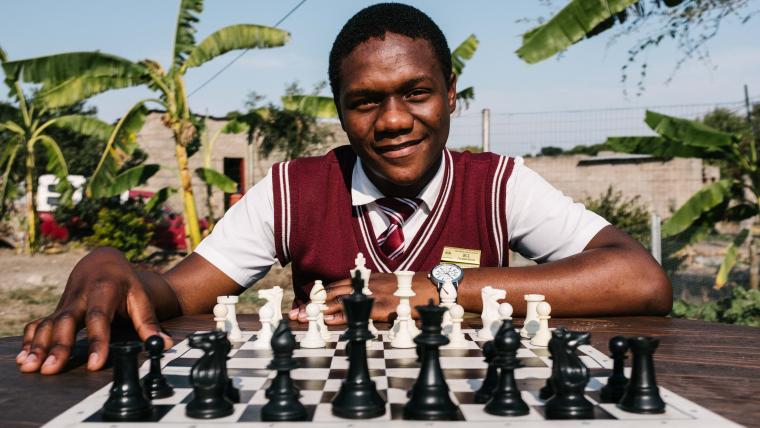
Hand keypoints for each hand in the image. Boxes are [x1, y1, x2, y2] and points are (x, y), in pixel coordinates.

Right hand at [16, 247, 171, 374]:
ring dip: (38, 346)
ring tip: (31, 366)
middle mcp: (80, 296)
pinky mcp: (57, 309)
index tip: (94, 363)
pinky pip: (39, 324)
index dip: (97, 341)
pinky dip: (30, 340)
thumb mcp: (139, 297)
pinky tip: (24, 358)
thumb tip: (163, 345)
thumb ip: (149, 322)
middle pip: (67, 322)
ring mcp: (65, 303)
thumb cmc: (124, 282)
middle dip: (58, 346)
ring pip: (48, 323)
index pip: (99, 319)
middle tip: (51, 369)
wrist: (102, 261)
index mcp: (104, 291)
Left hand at [287, 272, 437, 324]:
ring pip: (341, 301)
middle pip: (333, 293)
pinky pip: (358, 312)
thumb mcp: (388, 285)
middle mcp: (367, 284)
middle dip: (313, 304)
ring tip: (304, 318)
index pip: (336, 286)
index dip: (318, 295)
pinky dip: (342, 316)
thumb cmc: (413, 289)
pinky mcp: (383, 306)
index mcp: (367, 279)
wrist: (434, 286)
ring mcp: (374, 294)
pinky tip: (329, 321)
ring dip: (321, 310)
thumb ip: (372, 290)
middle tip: (295, 314)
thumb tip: (359, 300)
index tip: (302, 303)